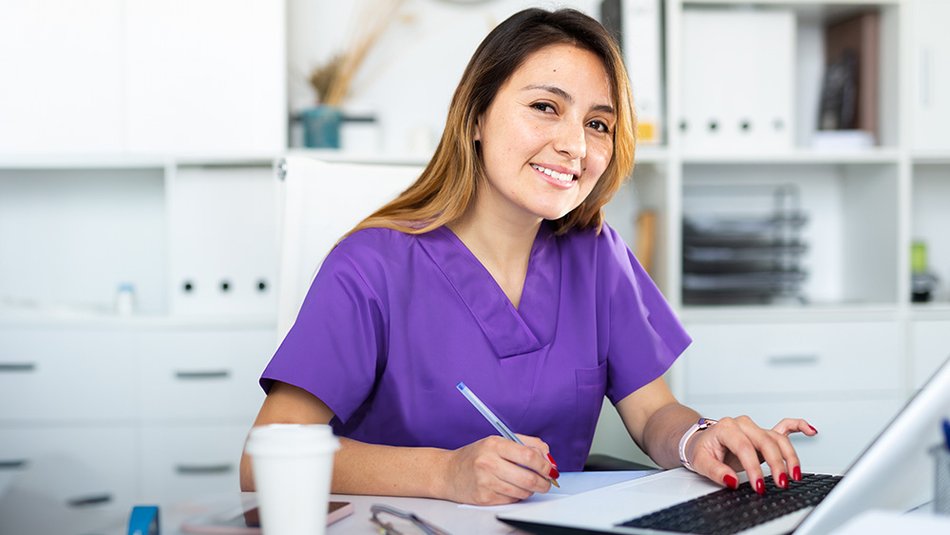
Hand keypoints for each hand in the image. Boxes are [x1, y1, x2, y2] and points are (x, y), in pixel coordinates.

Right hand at [441, 434, 557, 504]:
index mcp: (494, 444)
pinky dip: (517, 496)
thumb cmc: (475, 456)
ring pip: (522, 491)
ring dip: (531, 490)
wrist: (448, 472)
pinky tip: (511, 488)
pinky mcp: (484, 497)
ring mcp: (486, 481)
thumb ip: (526, 444)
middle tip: (547, 482)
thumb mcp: (498, 441)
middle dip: (543, 482)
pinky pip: (511, 499)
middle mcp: (489, 462)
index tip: (550, 469)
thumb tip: (548, 457)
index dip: (544, 465)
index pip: (528, 456)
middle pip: (528, 477)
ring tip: (528, 484)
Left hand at [685, 416, 816, 493]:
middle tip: (781, 483)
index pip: (745, 448)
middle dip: (776, 464)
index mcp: (727, 428)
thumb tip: (731, 481)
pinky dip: (798, 426)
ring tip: (794, 475)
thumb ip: (716, 472)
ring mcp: (755, 428)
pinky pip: (784, 426)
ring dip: (789, 456)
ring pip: (778, 438)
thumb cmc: (701, 450)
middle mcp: (743, 425)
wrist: (700, 441)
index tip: (759, 485)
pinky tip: (811, 431)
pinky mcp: (763, 434)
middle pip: (766, 441)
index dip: (754, 468)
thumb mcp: (701, 462)